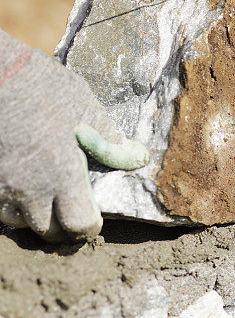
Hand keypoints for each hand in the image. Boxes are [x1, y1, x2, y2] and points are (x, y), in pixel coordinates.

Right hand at [0, 31, 148, 241]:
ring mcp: (0, 185)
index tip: (94, 219)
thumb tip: (137, 156)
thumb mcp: (84, 107)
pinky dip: (10, 201)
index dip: (90, 227)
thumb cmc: (41, 86)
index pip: (79, 225)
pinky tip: (20, 182)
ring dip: (32, 215)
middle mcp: (28, 189)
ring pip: (17, 220)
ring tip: (44, 196)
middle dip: (63, 227)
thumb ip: (109, 140)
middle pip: (47, 231)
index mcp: (60, 175)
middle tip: (71, 209)